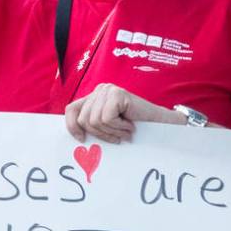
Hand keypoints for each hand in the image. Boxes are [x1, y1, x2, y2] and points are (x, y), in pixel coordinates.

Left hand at [64, 83, 179, 142]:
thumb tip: (75, 136)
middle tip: (117, 137)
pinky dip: (119, 127)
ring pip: (94, 121)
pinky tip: (130, 126)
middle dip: (100, 134)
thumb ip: (92, 125)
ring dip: (112, 132)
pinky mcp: (116, 94)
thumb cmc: (134, 128)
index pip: (71, 109)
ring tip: (126, 131)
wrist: (159, 125)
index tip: (82, 140)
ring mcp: (107, 90)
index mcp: (93, 97)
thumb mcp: (107, 127)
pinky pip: (106, 118)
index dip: (72, 126)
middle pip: (83, 119)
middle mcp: (99, 90)